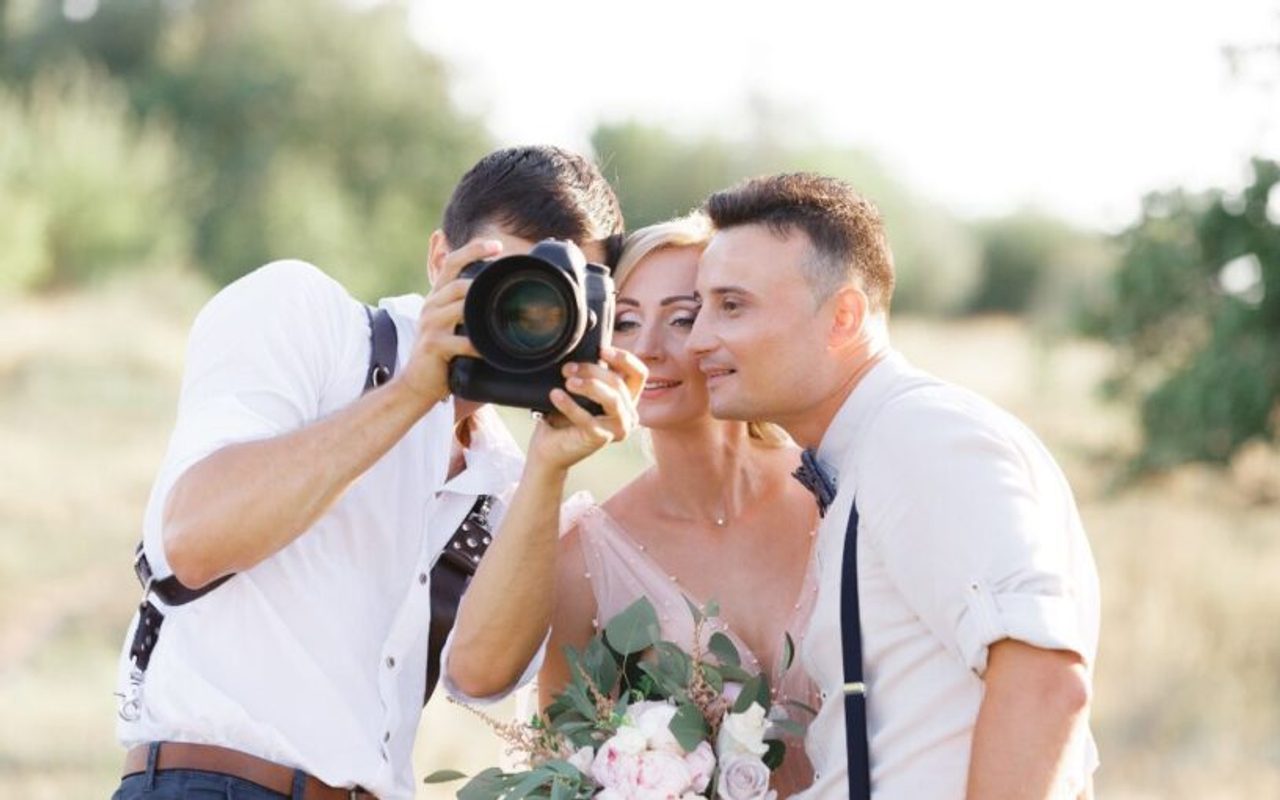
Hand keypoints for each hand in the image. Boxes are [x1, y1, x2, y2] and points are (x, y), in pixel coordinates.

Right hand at [394, 239, 499, 406]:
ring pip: (459, 307)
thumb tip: (498, 298)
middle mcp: (431, 306)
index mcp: (436, 297)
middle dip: (483, 281)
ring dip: (482, 310)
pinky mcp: (433, 345)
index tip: (497, 245)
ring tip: (504, 314)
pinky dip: (478, 346)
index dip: (473, 250)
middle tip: (509, 285)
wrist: (416, 382)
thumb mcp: (450, 324)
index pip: (451, 262)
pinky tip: (492, 350)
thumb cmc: (440, 353)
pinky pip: (461, 341)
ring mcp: (430, 325)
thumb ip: (467, 308)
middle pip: (457, 283)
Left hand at [527, 346, 647, 471]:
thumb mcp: (582, 390)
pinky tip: (556, 395)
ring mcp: (618, 429)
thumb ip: (592, 375)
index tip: (601, 350)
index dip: (624, 359)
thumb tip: (589, 351)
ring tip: (568, 381)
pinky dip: (570, 405)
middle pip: (618, 383)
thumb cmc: (565, 416)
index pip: (639, 374)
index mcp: (626, 400)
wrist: (549, 446)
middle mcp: (628, 415)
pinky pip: (588, 418)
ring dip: (590, 385)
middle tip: (567, 369)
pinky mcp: (601, 439)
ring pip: (613, 399)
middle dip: (592, 370)